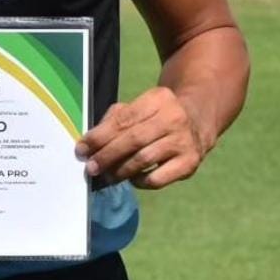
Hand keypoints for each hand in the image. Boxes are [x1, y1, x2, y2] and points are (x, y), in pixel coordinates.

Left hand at [75, 86, 207, 189]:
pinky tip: (131, 179)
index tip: (81, 149)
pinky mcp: (190, 163)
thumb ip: (115, 119)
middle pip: (133, 139)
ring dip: (120, 170)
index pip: (123, 119)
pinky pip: (158, 177)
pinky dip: (140, 181)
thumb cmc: (156, 116)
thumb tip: (90, 143)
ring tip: (106, 175)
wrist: (197, 121)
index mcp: (158, 99)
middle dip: (107, 155)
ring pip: (144, 159)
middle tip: (91, 167)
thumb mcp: (139, 106)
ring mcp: (184, 141)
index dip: (99, 136)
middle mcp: (174, 118)